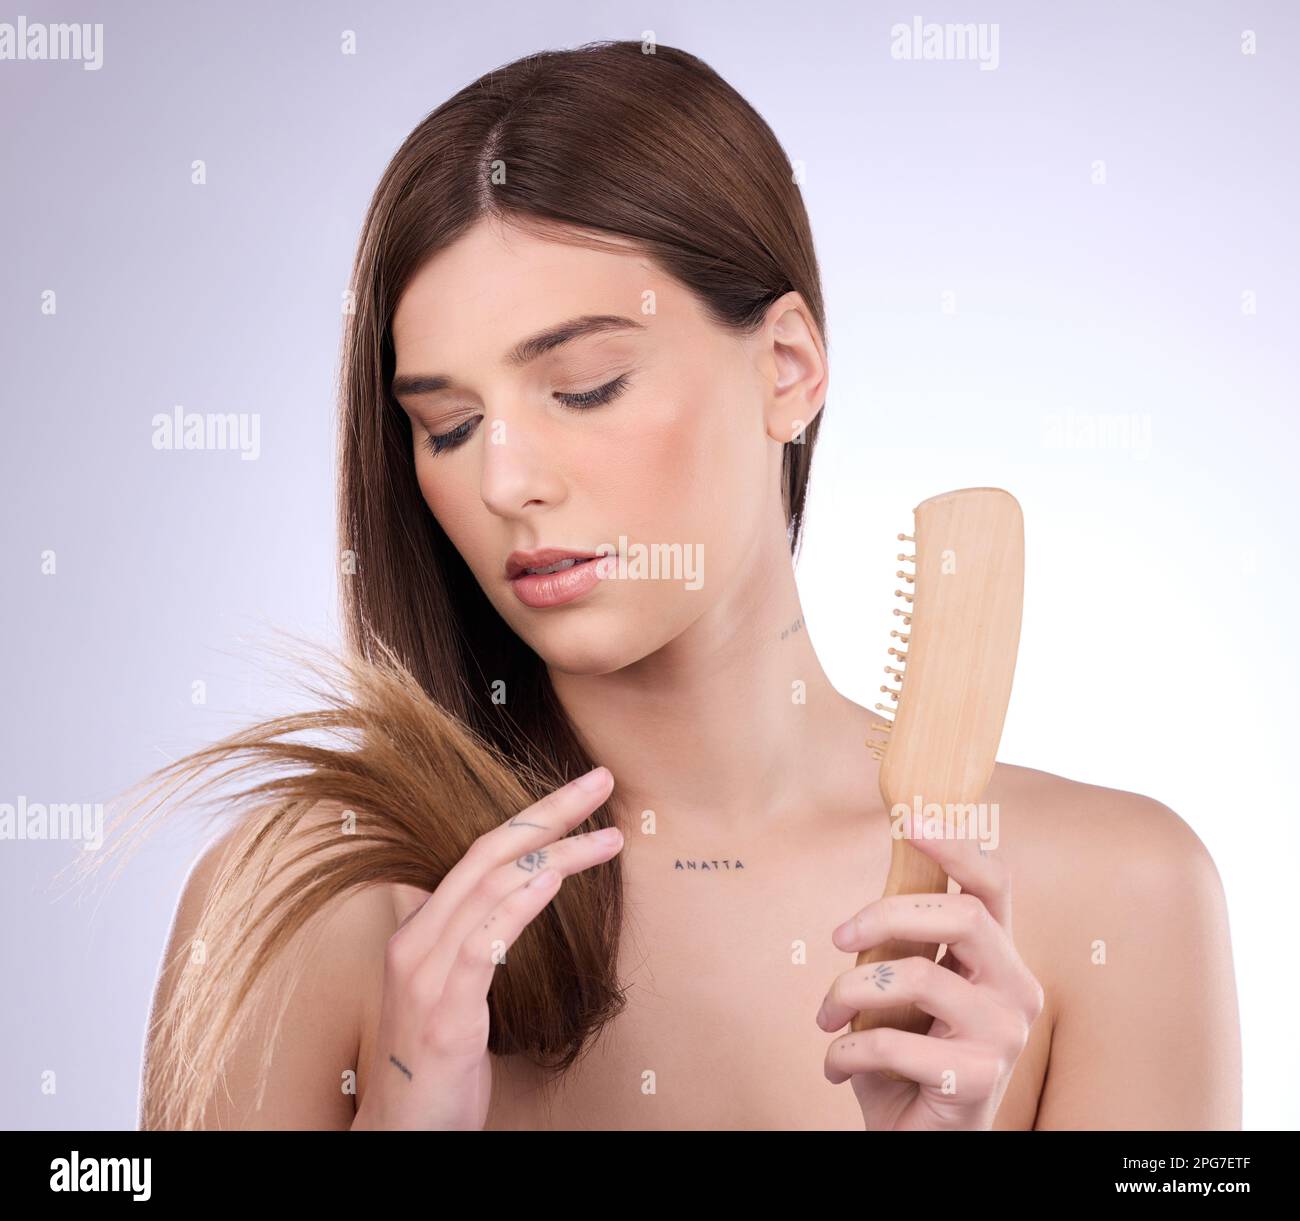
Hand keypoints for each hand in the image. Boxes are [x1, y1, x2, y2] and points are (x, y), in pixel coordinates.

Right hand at [352, 765, 621, 1129]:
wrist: (402, 1134)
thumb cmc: (433, 1062)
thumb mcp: (446, 990)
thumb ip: (465, 942)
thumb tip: (499, 904)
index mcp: (421, 930)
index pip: (480, 853)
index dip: (532, 816)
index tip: (581, 792)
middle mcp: (417, 941)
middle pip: (488, 853)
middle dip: (549, 812)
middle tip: (600, 781)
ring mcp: (427, 975)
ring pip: (492, 889)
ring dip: (556, 854)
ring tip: (608, 838)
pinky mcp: (446, 1013)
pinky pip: (482, 946)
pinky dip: (519, 906)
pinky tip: (552, 881)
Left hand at [816, 815, 1044, 1129]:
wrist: (919, 1139)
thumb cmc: (907, 1056)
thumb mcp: (901, 988)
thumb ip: (902, 941)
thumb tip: (878, 878)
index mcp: (998, 956)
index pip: (993, 883)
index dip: (955, 844)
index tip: (908, 817)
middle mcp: (1016, 988)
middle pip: (962, 914)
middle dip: (883, 914)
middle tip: (837, 936)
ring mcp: (1004, 1035)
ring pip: (918, 974)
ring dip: (848, 991)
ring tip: (826, 1017)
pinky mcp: (977, 1079)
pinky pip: (894, 1042)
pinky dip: (846, 1050)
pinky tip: (836, 1066)